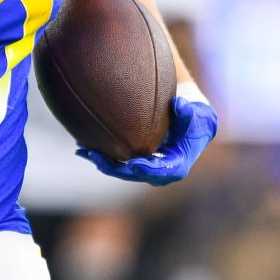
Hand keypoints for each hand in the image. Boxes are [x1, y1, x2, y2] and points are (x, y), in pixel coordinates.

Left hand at [76, 96, 217, 185]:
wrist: (190, 121)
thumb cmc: (194, 117)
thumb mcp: (196, 114)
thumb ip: (189, 112)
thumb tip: (179, 104)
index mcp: (177, 164)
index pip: (161, 172)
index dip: (146, 169)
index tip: (132, 164)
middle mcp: (159, 171)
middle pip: (134, 174)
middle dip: (115, 168)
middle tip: (96, 158)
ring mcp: (146, 167)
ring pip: (121, 169)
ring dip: (102, 162)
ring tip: (83, 151)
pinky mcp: (135, 160)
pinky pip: (117, 161)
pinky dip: (101, 154)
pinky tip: (83, 146)